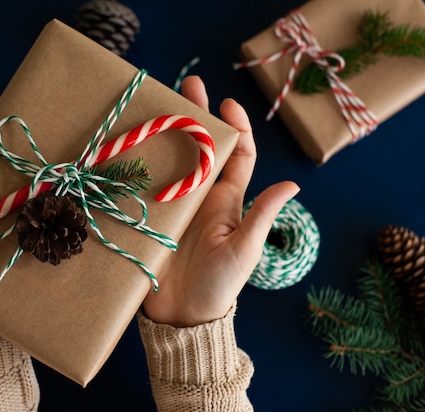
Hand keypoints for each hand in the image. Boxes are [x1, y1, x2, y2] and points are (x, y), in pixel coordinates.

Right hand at [142, 76, 299, 326]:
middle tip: (188, 85)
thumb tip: (293, 184)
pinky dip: (140, 161)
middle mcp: (201, 195)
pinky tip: (131, 141)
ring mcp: (173, 203)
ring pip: (172, 159)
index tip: (227, 104)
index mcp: (227, 200)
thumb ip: (263, 215)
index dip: (236, 128)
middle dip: (197, 116)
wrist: (182, 315)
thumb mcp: (245, 249)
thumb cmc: (220, 285)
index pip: (237, 157)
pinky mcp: (149, 215)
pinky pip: (145, 183)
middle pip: (201, 148)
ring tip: (157, 102)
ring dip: (167, 131)